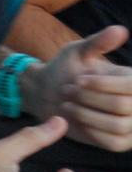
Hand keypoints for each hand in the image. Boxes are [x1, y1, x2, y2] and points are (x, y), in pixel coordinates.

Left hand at [24, 27, 131, 149]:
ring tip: (69, 104)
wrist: (48, 92)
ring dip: (86, 114)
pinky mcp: (120, 142)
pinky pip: (112, 142)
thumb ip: (98, 43)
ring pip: (117, 125)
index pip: (131, 85)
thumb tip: (120, 30)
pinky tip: (77, 118)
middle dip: (89, 99)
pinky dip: (91, 131)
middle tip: (68, 91)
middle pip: (121, 106)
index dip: (103, 84)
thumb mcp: (78, 51)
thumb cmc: (66, 69)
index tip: (79, 80)